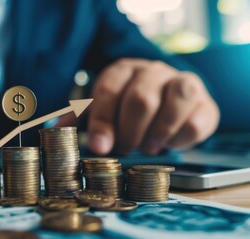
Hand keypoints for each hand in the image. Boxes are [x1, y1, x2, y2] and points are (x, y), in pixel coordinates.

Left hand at [87, 58, 219, 154]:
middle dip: (130, 132)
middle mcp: (152, 70)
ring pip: (176, 100)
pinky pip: (196, 121)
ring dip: (157, 133)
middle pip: (141, 99)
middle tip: (125, 147)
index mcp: (122, 70)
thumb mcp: (103, 108)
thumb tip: (54, 131)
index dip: (102, 121)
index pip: (108, 91)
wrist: (167, 100)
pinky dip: (179, 140)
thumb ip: (81, 118)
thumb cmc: (128, 107)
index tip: (99, 147)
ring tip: (147, 146)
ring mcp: (182, 81)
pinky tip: (168, 143)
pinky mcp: (204, 102)